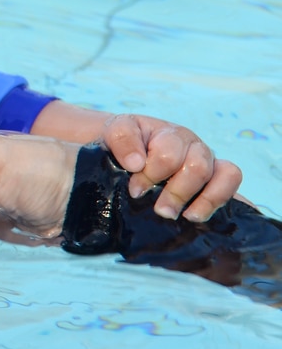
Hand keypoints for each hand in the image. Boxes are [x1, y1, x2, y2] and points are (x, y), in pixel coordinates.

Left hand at [100, 113, 241, 222]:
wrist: (125, 148)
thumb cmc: (123, 142)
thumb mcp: (116, 132)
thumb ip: (122, 139)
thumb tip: (136, 163)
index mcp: (169, 134)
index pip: (169, 154)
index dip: (152, 175)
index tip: (135, 190)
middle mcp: (193, 146)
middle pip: (198, 168)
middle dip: (177, 192)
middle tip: (159, 210)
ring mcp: (207, 162)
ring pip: (225, 175)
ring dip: (205, 201)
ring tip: (187, 216)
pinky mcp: (215, 180)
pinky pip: (231, 183)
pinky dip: (222, 199)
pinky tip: (202, 215)